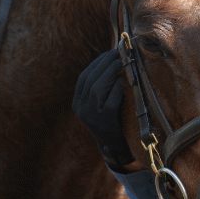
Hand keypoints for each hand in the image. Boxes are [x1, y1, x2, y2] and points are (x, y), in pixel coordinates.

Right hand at [73, 47, 134, 169]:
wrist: (112, 145)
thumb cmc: (110, 119)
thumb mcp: (99, 103)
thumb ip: (100, 87)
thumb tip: (111, 59)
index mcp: (77, 103)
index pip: (83, 78)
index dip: (96, 63)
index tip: (108, 54)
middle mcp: (81, 109)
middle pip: (90, 80)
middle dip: (105, 64)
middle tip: (118, 53)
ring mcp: (91, 116)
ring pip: (97, 88)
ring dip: (111, 72)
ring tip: (122, 62)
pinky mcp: (104, 122)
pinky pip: (110, 101)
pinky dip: (116, 89)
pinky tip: (122, 82)